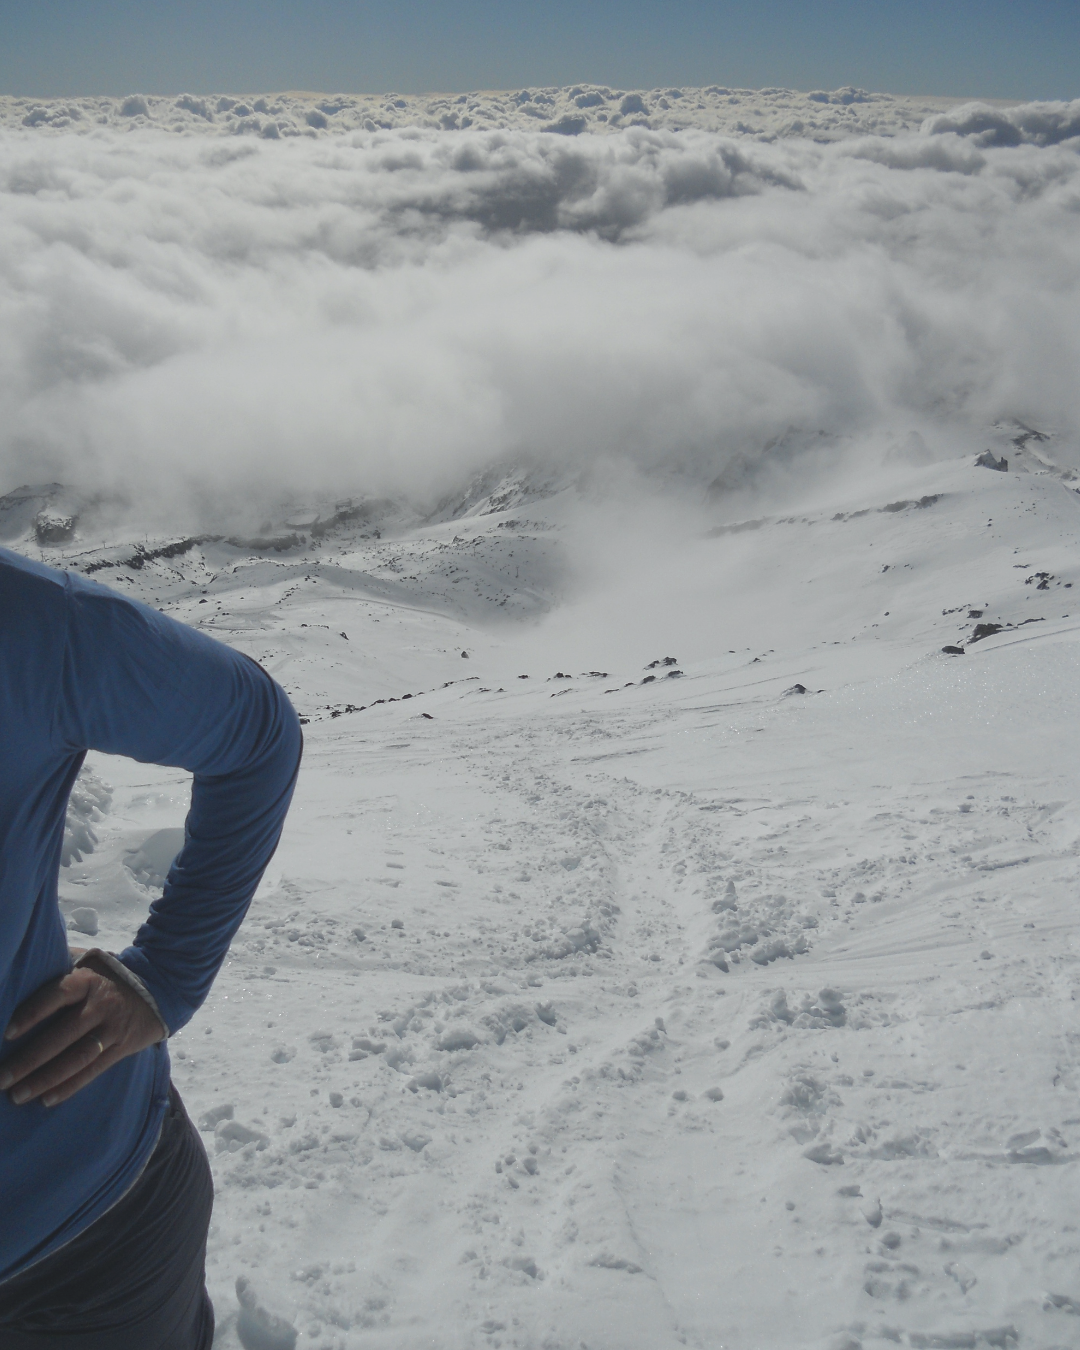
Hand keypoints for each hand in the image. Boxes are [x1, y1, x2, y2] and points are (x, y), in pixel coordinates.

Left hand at [0, 958, 165, 1107]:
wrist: (161, 987)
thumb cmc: (111, 976)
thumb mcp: (91, 962)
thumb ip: (63, 963)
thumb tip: (28, 962)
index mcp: (88, 980)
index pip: (57, 995)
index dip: (33, 1013)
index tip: (8, 1033)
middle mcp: (101, 1005)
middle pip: (62, 1035)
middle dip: (29, 1060)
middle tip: (1, 1078)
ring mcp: (113, 1029)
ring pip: (76, 1058)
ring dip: (45, 1079)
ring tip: (17, 1095)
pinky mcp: (122, 1048)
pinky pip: (93, 1071)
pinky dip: (69, 1087)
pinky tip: (46, 1100)